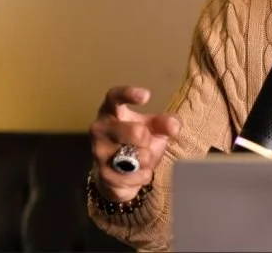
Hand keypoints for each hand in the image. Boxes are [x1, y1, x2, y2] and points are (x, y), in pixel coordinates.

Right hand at [89, 86, 180, 202]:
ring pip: (135, 157)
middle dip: (148, 139)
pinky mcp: (102, 175)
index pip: (114, 97)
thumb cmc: (136, 140)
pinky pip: (133, 177)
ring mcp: (98, 153)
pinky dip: (142, 176)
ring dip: (146, 160)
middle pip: (135, 132)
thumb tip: (173, 127)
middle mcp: (100, 129)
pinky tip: (138, 173)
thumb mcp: (154, 127)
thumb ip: (165, 123)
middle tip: (145, 141)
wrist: (117, 172)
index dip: (129, 94)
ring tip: (142, 159)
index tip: (146, 96)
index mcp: (111, 112)